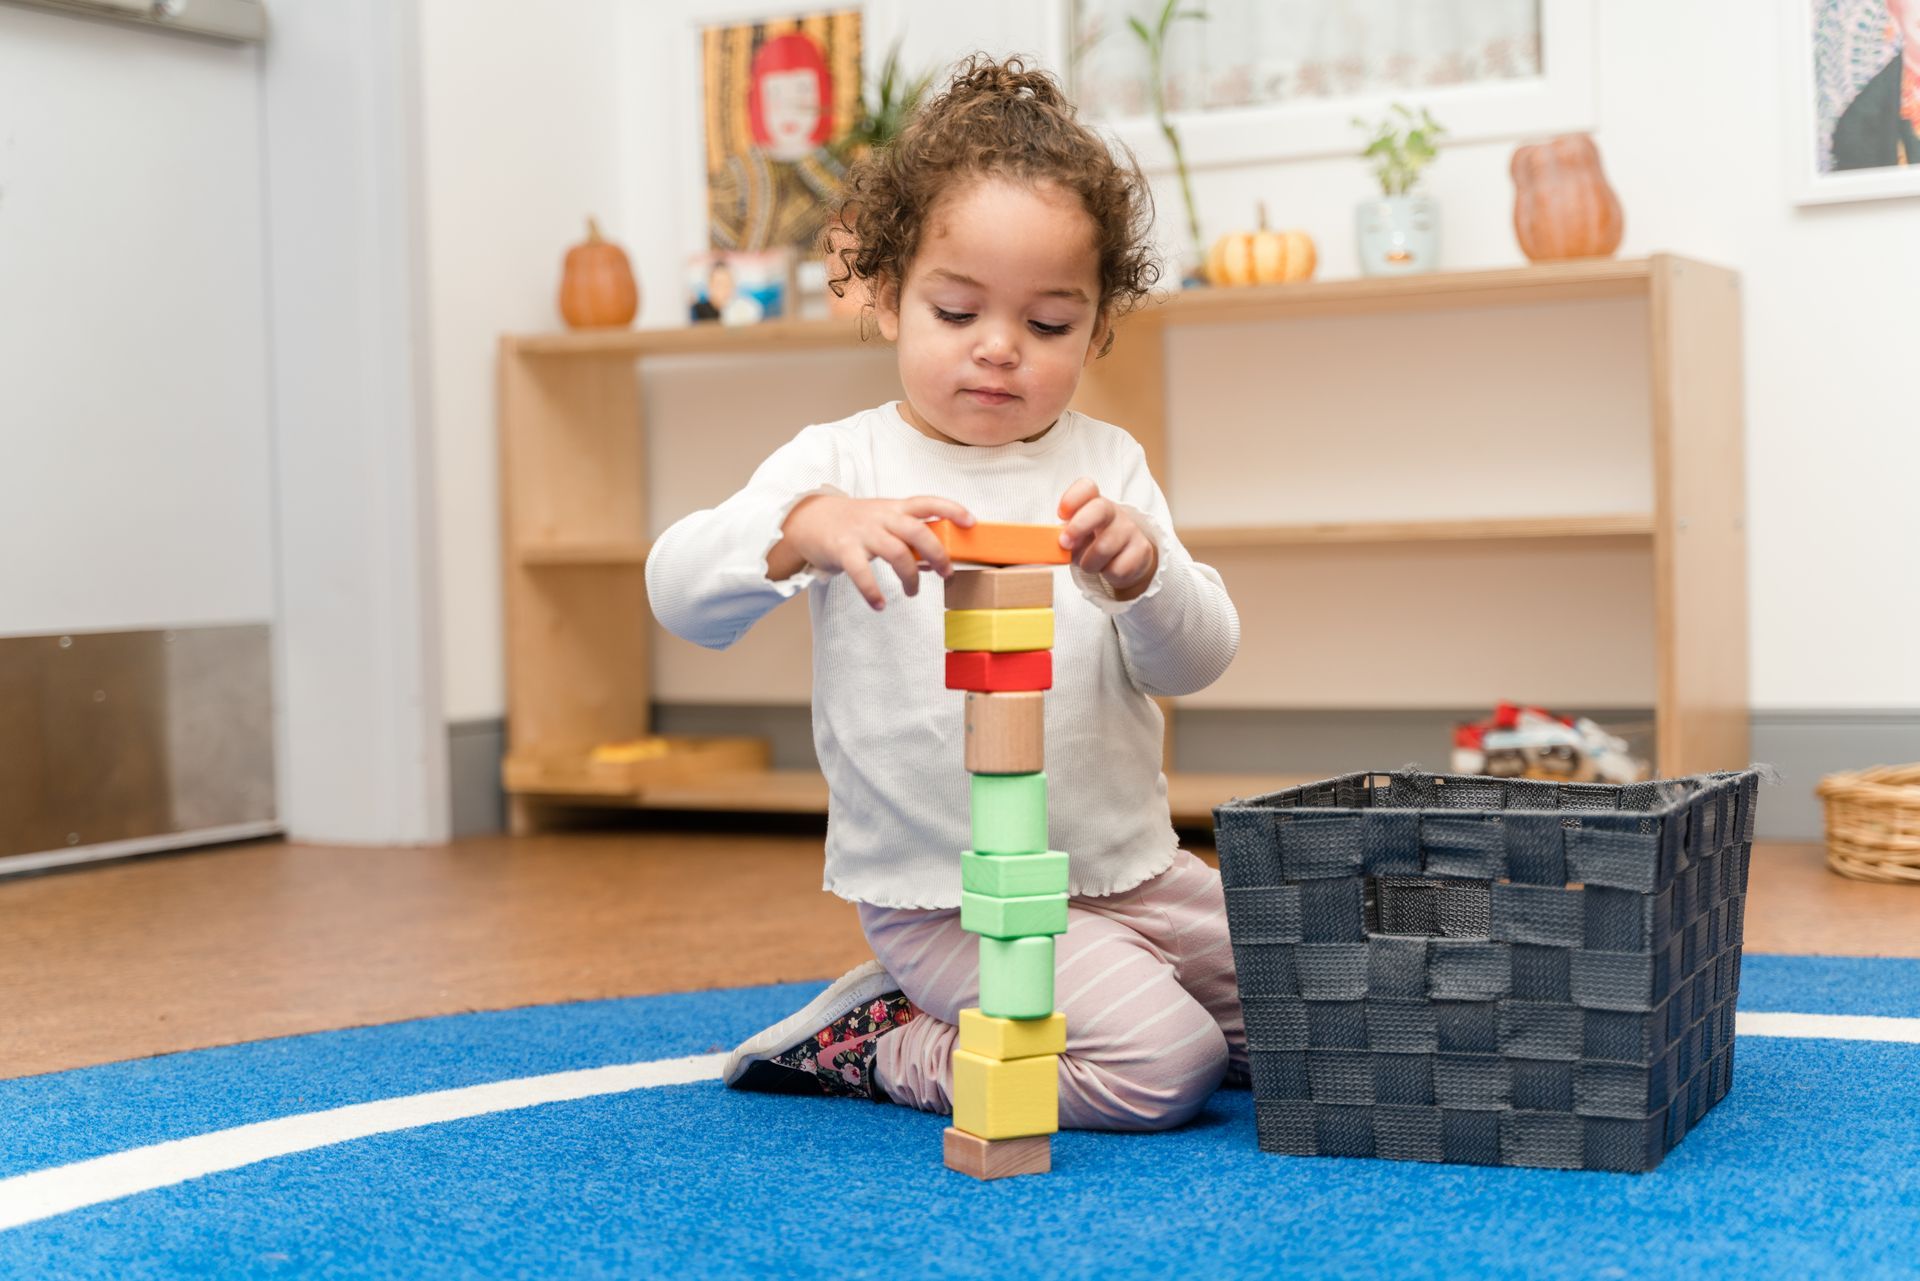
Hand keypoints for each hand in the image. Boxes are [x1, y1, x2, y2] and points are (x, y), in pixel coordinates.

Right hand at [771, 494, 973, 609]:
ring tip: (912, 592)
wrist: (809, 520)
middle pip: (917, 531)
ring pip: (896, 553)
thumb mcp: (883, 521)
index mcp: (894, 508)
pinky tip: (879, 605)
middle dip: (938, 554)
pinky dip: (873, 592)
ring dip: (910, 578)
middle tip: (947, 574)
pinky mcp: (843, 549)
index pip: (928, 502)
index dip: (951, 509)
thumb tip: (935, 562)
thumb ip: (908, 538)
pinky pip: (862, 573)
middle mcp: (881, 517)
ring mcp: (862, 532)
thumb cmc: (854, 524)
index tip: (971, 521)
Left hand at [1058, 478, 1156, 600]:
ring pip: (1104, 548)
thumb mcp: (1077, 535)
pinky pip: (1117, 569)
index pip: (1086, 488)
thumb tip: (1053, 545)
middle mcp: (1114, 511)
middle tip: (1065, 543)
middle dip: (1078, 527)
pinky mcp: (1142, 550)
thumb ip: (1064, 535)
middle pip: (1099, 510)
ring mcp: (1130, 530)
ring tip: (1090, 562)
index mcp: (1094, 502)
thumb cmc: (1093, 542)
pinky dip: (1107, 574)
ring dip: (1089, 562)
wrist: (1127, 556)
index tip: (1061, 514)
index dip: (1072, 498)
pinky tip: (1108, 568)